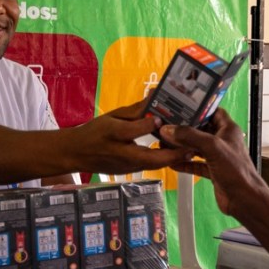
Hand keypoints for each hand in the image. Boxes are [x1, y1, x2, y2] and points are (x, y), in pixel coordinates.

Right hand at [69, 101, 193, 175]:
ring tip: (191, 148)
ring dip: (173, 158)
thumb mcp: (112, 116)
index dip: (147, 125)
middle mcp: (119, 153)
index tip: (161, 118)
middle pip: (149, 157)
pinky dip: (165, 160)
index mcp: (112, 134)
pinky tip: (178, 152)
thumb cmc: (94, 133)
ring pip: (153, 165)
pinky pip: (151, 166)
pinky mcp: (130, 171)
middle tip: (191, 144)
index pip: (131, 130)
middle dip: (173, 153)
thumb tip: (154, 97)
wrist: (77, 154)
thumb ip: (135, 110)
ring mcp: (126, 166)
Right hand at [158, 110, 268, 217]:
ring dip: (183, 146)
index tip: (181, 106)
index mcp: (228, 130)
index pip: (213, 112)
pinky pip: (196, 164)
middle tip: (168, 124)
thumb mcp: (212, 147)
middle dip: (185, 128)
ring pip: (197, 148)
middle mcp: (223, 141)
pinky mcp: (213, 170)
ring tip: (166, 142)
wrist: (244, 199)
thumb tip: (169, 129)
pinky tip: (172, 162)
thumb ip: (190, 136)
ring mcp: (217, 156)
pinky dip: (185, 163)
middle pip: (201, 130)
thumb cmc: (236, 170)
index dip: (199, 108)